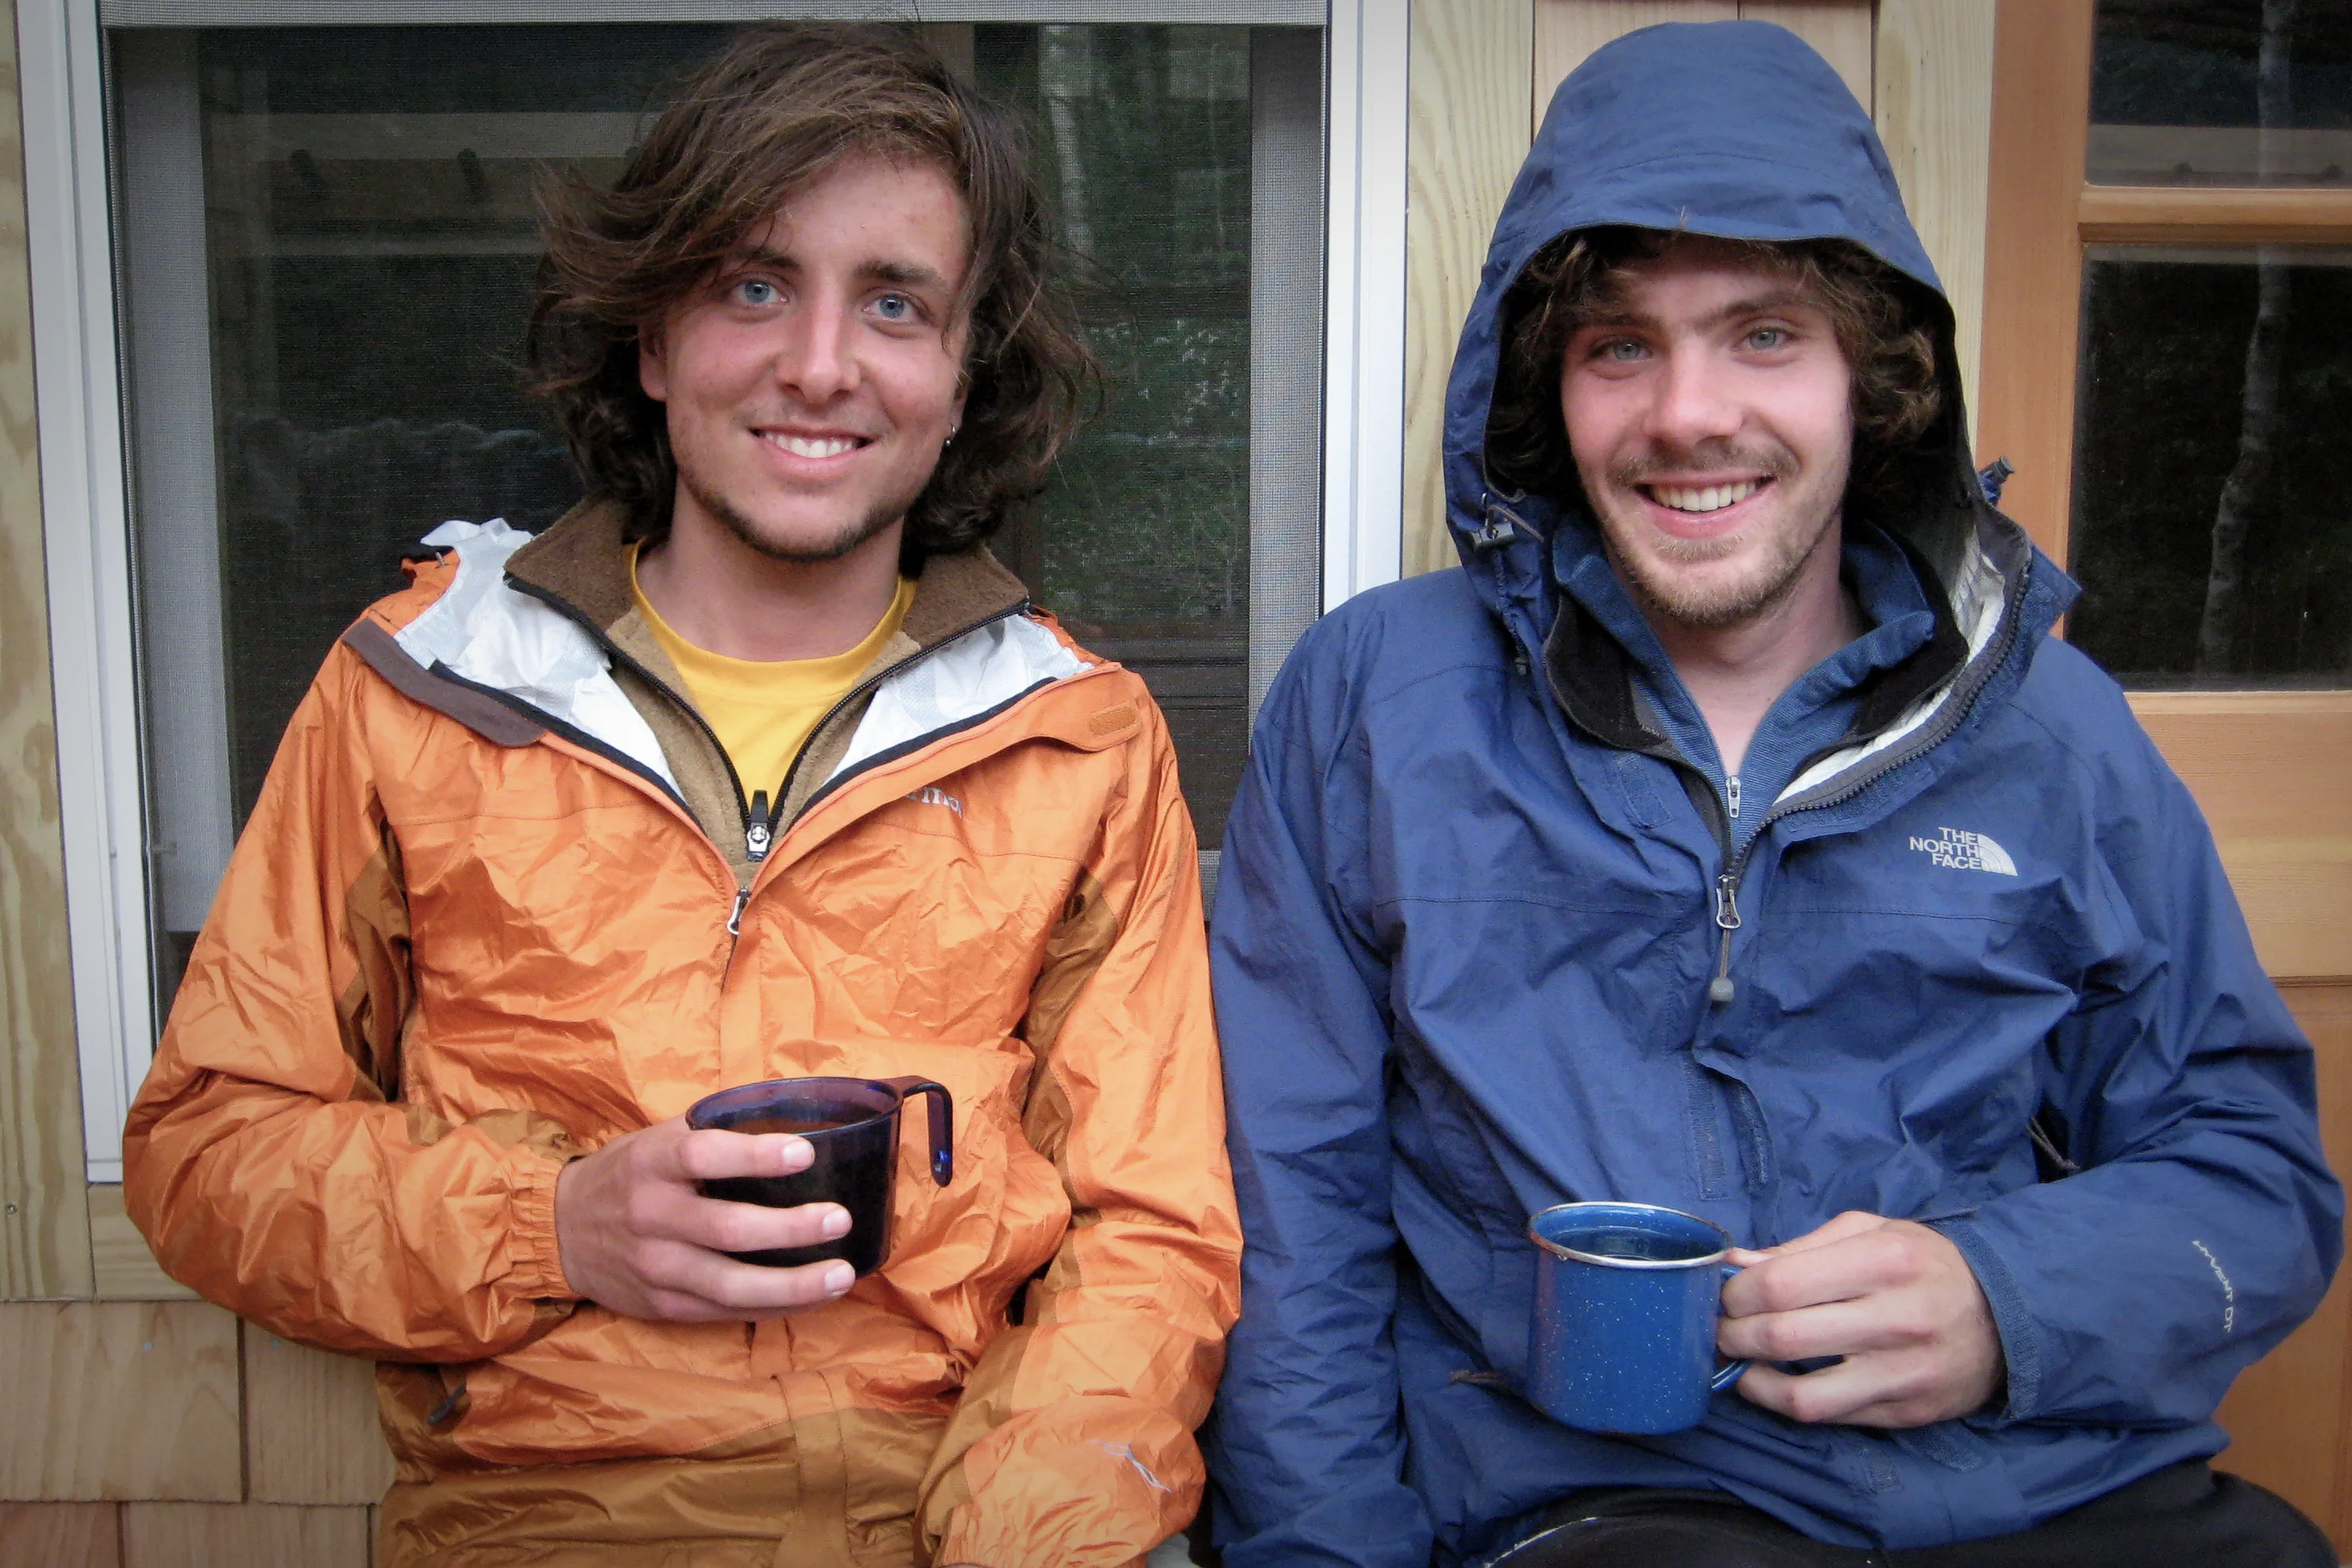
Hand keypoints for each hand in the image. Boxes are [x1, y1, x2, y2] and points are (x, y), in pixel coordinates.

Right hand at [553, 1115, 855, 1320]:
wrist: (562, 1231)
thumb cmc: (631, 1175)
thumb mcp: (658, 1139)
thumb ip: (715, 1130)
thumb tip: (795, 1112)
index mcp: (652, 1161)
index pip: (704, 1155)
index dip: (756, 1156)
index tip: (805, 1154)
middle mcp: (651, 1215)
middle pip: (727, 1228)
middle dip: (789, 1227)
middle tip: (838, 1219)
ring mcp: (656, 1267)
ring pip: (729, 1284)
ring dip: (792, 1284)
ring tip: (842, 1275)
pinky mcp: (663, 1305)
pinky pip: (725, 1312)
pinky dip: (775, 1307)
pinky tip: (814, 1298)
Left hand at [1717, 1210, 2002, 1427]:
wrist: (2008, 1317)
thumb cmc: (1925, 1264)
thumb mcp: (1870, 1232)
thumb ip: (1800, 1248)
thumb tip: (1736, 1265)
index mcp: (1884, 1261)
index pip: (1780, 1284)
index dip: (1736, 1293)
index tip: (1724, 1295)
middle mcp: (1896, 1319)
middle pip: (1782, 1337)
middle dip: (1732, 1335)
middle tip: (1720, 1329)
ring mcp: (1904, 1373)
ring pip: (1802, 1394)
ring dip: (1752, 1379)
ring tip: (1738, 1362)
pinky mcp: (1907, 1413)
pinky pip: (1830, 1416)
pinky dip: (1787, 1402)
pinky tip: (1773, 1383)